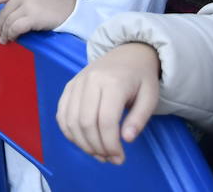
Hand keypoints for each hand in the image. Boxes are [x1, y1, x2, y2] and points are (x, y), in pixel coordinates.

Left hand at [0, 0, 75, 43]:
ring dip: (4, 33)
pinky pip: (16, 28)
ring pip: (8, 22)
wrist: (72, 8)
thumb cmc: (53, 3)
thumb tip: (4, 14)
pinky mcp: (33, 17)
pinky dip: (12, 35)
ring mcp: (28, 5)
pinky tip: (12, 39)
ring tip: (4, 40)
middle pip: (3, 12)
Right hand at [56, 42, 160, 165]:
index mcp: (113, 82)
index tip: (120, 158)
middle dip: (97, 147)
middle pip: (86, 122)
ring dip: (82, 143)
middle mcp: (90, 80)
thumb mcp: (150, 97)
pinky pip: (61, 113)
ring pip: (70, 120)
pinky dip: (68, 132)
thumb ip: (139, 118)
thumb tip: (126, 140)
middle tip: (110, 158)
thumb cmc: (141, 78)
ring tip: (98, 153)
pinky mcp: (69, 86)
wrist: (127, 53)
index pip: (106, 120)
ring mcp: (76, 82)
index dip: (111, 144)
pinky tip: (82, 141)